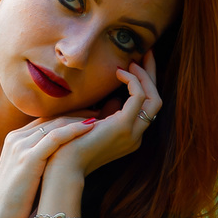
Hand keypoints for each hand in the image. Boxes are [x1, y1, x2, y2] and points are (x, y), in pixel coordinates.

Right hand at [0, 112, 96, 217]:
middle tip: (98, 112)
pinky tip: (90, 127)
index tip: (86, 117)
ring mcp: (21, 147)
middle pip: (51, 119)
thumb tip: (58, 161)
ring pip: (55, 125)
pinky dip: (74, 130)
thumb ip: (37, 160)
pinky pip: (55, 137)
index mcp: (14, 140)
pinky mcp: (29, 158)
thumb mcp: (24, 173)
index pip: (44, 121)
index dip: (66, 118)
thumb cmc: (15, 201)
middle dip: (75, 115)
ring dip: (79, 120)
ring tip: (99, 118)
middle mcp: (16, 139)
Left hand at [39, 51, 161, 186]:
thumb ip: (105, 113)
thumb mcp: (92, 125)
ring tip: (133, 60)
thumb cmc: (70, 145)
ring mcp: (132, 133)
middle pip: (155, 100)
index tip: (136, 64)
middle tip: (146, 52)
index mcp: (129, 137)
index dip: (145, 83)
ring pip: (153, 97)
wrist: (62, 165)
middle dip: (151, 75)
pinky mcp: (123, 126)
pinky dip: (132, 81)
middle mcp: (136, 136)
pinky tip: (119, 72)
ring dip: (145, 75)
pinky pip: (138, 96)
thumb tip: (113, 97)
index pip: (147, 106)